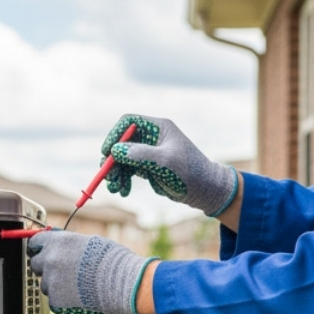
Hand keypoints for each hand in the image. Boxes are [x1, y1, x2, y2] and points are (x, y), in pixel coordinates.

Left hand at [27, 230, 154, 313]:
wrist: (123, 285)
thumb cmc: (113, 262)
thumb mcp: (90, 242)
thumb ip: (69, 244)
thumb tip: (61, 244)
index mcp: (58, 242)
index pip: (35, 243)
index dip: (39, 248)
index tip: (42, 252)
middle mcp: (50, 261)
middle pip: (36, 265)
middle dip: (46, 267)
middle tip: (62, 272)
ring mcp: (51, 282)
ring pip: (46, 284)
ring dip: (56, 285)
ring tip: (78, 286)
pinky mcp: (56, 302)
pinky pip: (55, 301)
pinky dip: (64, 300)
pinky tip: (80, 297)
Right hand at [102, 114, 239, 217]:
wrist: (206, 190)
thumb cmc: (190, 172)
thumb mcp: (165, 163)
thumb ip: (140, 155)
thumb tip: (115, 150)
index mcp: (158, 128)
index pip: (128, 123)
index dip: (115, 135)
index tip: (107, 152)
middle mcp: (153, 137)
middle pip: (123, 142)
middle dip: (113, 160)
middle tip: (107, 177)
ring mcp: (150, 152)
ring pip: (124, 158)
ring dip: (116, 173)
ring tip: (116, 189)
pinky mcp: (149, 167)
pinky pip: (129, 170)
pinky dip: (124, 180)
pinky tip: (124, 191)